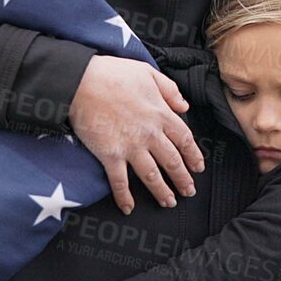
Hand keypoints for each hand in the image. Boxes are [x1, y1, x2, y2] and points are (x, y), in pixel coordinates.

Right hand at [70, 56, 202, 213]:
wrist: (81, 81)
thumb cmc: (113, 73)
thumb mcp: (148, 73)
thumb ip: (169, 90)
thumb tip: (185, 107)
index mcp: (160, 113)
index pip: (184, 139)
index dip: (193, 155)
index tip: (198, 167)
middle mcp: (149, 134)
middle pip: (172, 161)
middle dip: (183, 179)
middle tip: (189, 192)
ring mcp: (130, 146)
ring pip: (151, 175)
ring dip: (161, 191)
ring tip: (169, 202)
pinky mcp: (109, 155)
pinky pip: (119, 181)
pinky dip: (124, 196)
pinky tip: (129, 208)